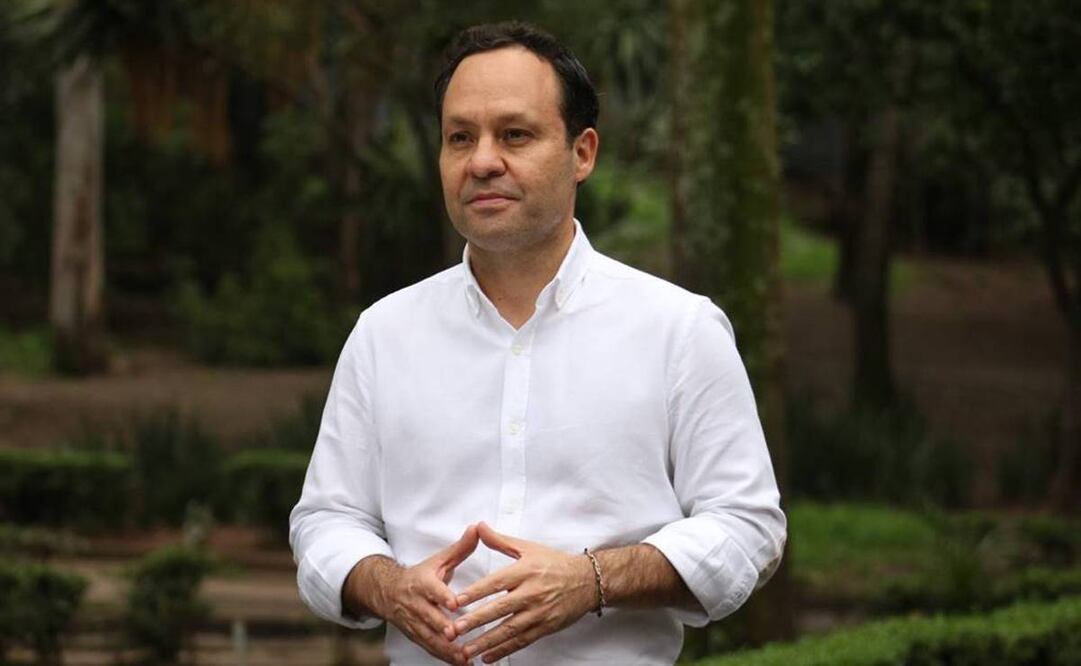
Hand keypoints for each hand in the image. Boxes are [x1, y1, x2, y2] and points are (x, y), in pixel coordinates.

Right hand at [346, 524, 478, 663]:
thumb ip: (460, 548)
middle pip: (428, 616)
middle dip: (440, 626)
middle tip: (455, 634)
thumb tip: (477, 528)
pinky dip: (443, 656)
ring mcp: (414, 622)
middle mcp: (415, 603)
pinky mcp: (415, 635)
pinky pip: (428, 648)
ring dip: (444, 648)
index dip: (442, 596)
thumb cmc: (420, 575)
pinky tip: (459, 662)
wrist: (387, 591)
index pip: (432, 589)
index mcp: (422, 582)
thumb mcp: (438, 560)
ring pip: (428, 636)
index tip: (454, 604)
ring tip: (462, 656)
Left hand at [451, 522, 597, 662]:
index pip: (496, 583)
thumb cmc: (555, 563)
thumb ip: (500, 541)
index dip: (476, 592)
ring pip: (509, 630)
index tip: (456, 601)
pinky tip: (487, 657)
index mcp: (525, 571)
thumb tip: (478, 526)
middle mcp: (532, 592)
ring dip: (486, 641)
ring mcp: (539, 612)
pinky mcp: (545, 627)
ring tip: (467, 650)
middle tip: (455, 630)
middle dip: (476, 621)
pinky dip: (504, 650)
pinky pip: (522, 641)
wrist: (588, 581)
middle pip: (500, 609)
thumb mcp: (528, 548)